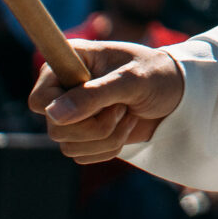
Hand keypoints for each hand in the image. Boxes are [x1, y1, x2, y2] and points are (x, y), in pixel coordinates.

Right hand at [30, 39, 186, 163]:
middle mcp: (63, 89)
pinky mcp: (83, 135)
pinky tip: (126, 126)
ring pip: (68, 146)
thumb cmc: (158, 75)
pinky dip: (109, 147)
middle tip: (123, 105)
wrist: (178, 94)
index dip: (59, 109)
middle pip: (55, 129)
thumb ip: (95, 94)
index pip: (39, 99)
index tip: (97, 103)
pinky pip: (82, 156)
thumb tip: (53, 115)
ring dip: (107, 136)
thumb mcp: (133, 79)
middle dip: (97, 125)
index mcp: (68, 62)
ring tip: (128, 112)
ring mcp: (71, 114)